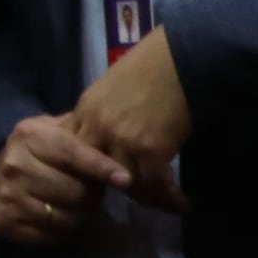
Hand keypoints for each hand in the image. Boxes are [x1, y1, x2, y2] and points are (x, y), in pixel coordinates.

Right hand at [0, 110, 138, 247]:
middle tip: (93, 193)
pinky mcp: (4, 221)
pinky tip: (61, 219)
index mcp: (30, 136)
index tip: (126, 179)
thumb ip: (86, 135)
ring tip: (78, 207)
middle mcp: (14, 165)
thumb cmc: (41, 150)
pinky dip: (62, 231)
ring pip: (63, 218)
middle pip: (73, 192)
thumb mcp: (58, 130)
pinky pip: (49, 235)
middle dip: (92, 196)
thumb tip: (122, 148)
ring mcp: (7, 195)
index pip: (73, 155)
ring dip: (79, 216)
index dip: (101, 168)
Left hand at [67, 30, 191, 217]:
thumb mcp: (114, 88)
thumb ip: (104, 114)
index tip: (103, 182)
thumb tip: (110, 137)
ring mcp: (121, 139)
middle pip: (95, 173)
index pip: (73, 151)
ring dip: (148, 198)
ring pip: (126, 184)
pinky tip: (182, 204)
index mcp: (86, 110)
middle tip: (133, 197)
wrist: (183, 54)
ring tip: (163, 203)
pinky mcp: (149, 148)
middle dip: (112, 189)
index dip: (87, 170)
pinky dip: (170, 199)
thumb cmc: (154, 64)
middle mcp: (97, 127)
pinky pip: (155, 185)